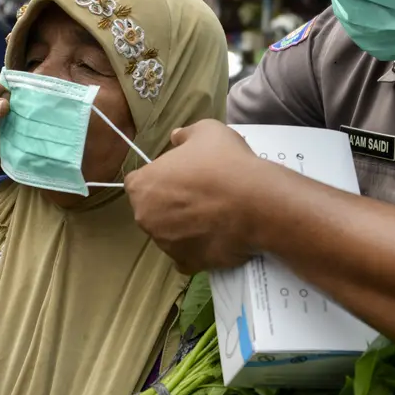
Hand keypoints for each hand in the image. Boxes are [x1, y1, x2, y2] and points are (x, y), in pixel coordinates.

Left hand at [124, 119, 265, 273]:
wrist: (257, 203)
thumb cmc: (226, 163)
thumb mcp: (206, 131)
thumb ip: (184, 135)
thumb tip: (175, 137)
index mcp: (142, 186)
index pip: (137, 183)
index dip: (158, 178)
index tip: (179, 176)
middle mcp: (146, 218)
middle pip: (151, 210)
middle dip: (167, 204)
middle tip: (197, 195)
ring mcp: (165, 244)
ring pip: (168, 234)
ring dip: (182, 227)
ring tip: (211, 216)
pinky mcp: (187, 263)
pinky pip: (186, 257)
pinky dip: (196, 250)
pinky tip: (213, 237)